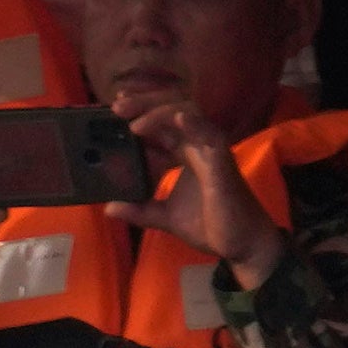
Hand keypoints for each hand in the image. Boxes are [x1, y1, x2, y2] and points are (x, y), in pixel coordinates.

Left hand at [115, 84, 271, 273]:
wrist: (239, 244)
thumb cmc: (208, 224)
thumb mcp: (164, 216)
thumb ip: (139, 210)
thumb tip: (109, 208)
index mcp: (185, 151)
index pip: (161, 122)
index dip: (140, 111)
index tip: (115, 107)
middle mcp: (197, 144)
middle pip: (171, 110)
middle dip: (144, 103)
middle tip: (116, 105)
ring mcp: (210, 149)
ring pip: (187, 114)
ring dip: (160, 112)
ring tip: (134, 122)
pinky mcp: (222, 161)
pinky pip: (210, 135)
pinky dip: (195, 124)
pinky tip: (178, 119)